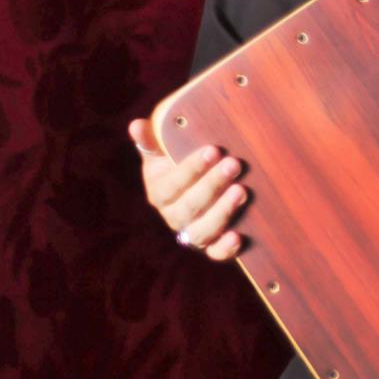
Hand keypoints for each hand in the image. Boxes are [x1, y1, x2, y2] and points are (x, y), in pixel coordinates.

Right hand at [128, 117, 245, 261]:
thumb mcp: (162, 152)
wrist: (196, 187)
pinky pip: (215, 253)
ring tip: (242, 191)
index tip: (213, 150)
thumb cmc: (178, 164)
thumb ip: (150, 141)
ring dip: (222, 212)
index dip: (192, 168)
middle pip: (190, 205)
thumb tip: (136, 125)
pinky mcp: (211, 245)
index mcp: (159, 192)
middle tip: (234, 164)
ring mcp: (191, 232)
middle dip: (213, 184)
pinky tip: (239, 236)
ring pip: (202, 230)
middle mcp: (173, 216)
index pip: (174, 182)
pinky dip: (226, 248)